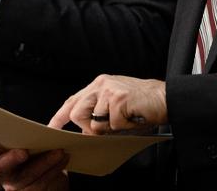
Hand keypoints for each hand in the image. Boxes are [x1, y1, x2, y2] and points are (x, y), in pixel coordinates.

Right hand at [0, 135, 68, 190]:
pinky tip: (64, 158)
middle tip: (24, 152)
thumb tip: (36, 126)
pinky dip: (54, 169)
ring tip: (59, 151)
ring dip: (44, 162)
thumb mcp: (29, 140)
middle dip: (11, 159)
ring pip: (26, 176)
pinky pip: (41, 183)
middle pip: (0, 168)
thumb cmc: (37, 152)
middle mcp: (1, 171)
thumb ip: (25, 134)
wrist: (53, 178)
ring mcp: (14, 185)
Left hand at [49, 75, 166, 134]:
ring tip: (125, 119)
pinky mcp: (118, 100)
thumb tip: (85, 132)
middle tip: (109, 127)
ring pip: (94, 123)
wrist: (165, 98)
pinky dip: (122, 128)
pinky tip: (132, 118)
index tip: (51, 128)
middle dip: (89, 128)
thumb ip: (98, 113)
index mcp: (99, 84)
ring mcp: (109, 91)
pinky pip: (111, 126)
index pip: (73, 101)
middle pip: (77, 114)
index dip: (60, 116)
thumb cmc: (142, 104)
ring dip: (109, 128)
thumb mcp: (115, 104)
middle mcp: (101, 84)